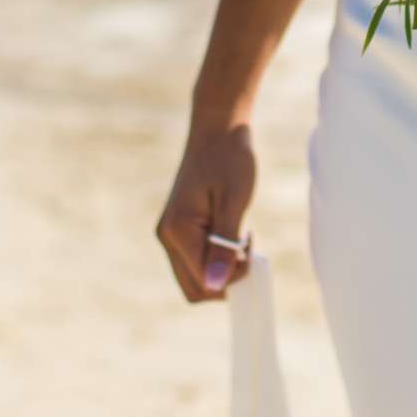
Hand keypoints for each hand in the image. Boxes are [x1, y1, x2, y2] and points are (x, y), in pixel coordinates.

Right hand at [155, 117, 258, 303]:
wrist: (219, 128)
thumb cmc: (230, 159)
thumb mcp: (234, 202)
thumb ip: (224, 246)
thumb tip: (215, 286)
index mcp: (177, 231)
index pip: (203, 283)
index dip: (231, 276)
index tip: (249, 247)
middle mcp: (167, 236)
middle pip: (195, 288)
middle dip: (225, 278)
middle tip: (245, 245)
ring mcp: (171, 233)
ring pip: (196, 276)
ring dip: (222, 267)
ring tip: (240, 236)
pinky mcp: (180, 229)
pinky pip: (196, 259)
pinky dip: (217, 256)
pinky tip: (232, 232)